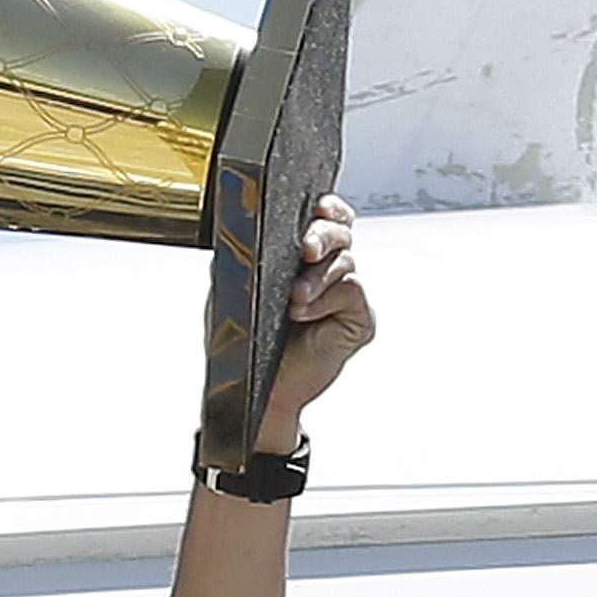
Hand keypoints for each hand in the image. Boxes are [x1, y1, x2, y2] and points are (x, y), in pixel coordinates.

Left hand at [254, 196, 373, 454]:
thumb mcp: (237, 287)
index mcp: (305, 255)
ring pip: (345, 265)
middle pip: (340, 232)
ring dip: (317, 279)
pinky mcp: (359, 320)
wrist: (258, 388)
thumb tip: (244, 224)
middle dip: (323, 236)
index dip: (327, 208)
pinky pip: (351, 295)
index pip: (326, 217)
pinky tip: (304, 313)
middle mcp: (329, 269)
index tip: (317, 207)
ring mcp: (346, 294)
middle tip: (305, 249)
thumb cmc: (249, 340)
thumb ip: (247, 252)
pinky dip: (326, 301)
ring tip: (294, 299)